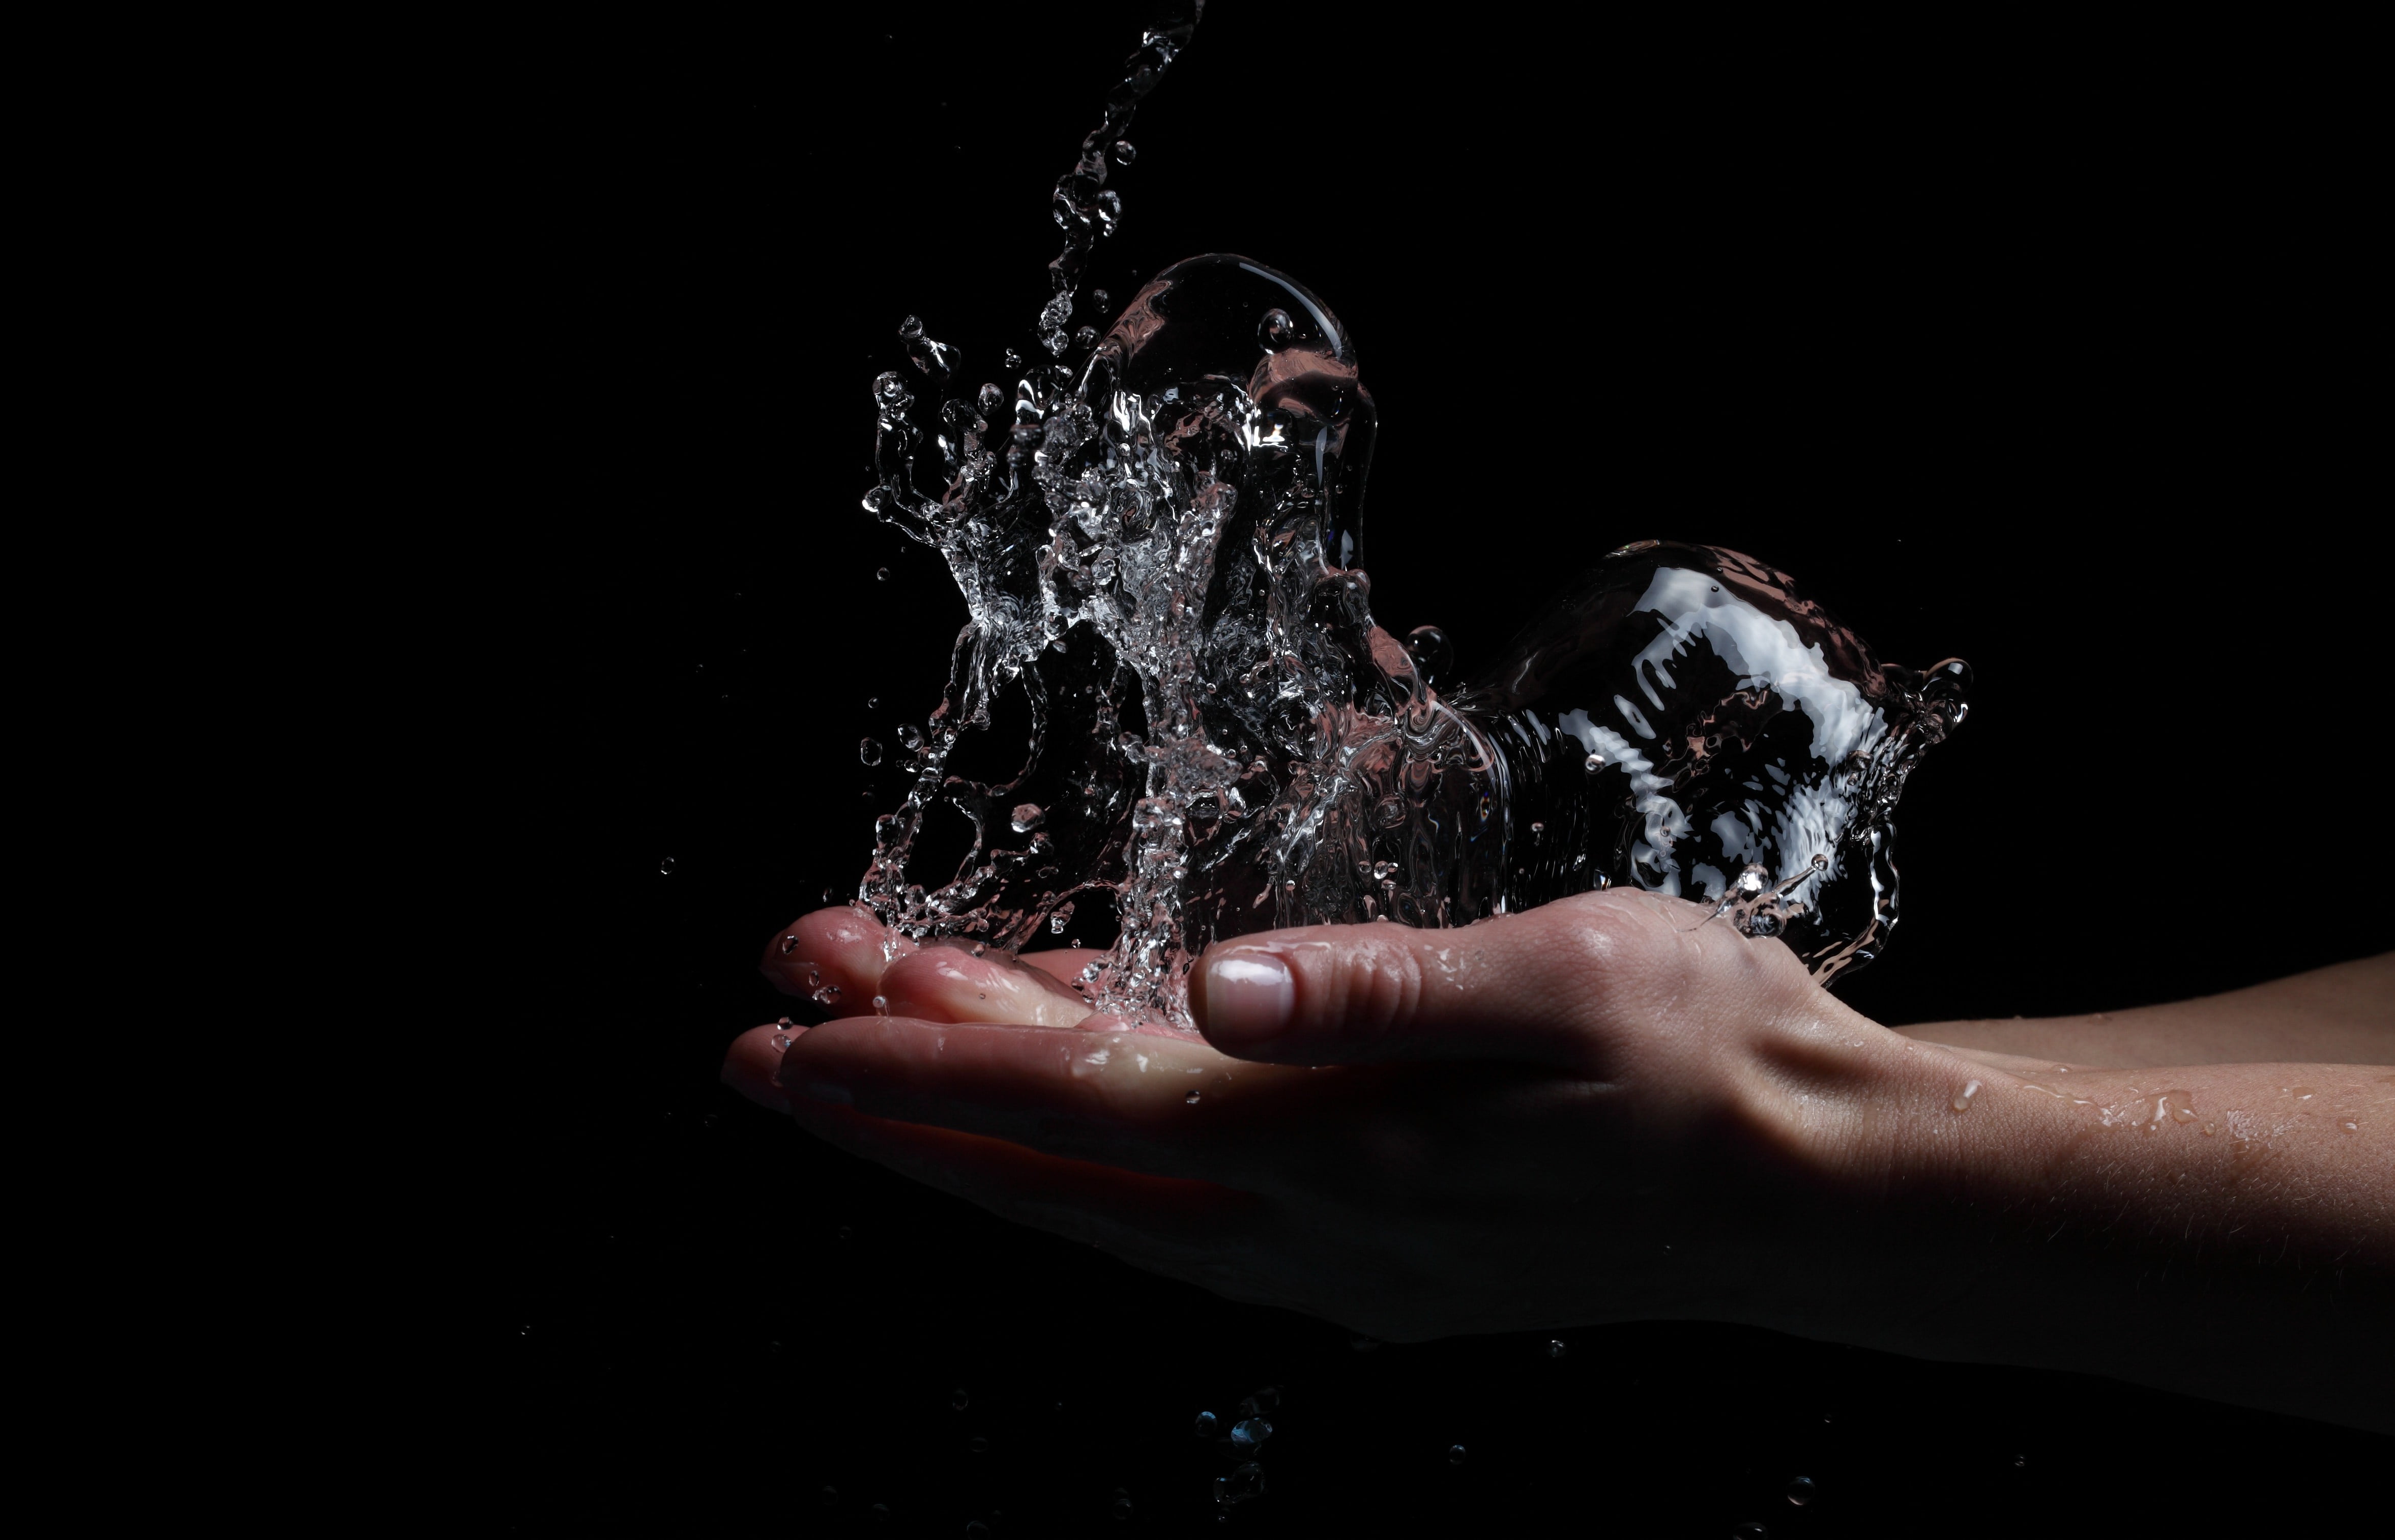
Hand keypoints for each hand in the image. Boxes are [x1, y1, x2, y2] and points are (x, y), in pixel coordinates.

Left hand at [723, 893, 1904, 1341]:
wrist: (1824, 1186)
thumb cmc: (1709, 1059)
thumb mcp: (1563, 979)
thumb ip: (1374, 992)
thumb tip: (1212, 986)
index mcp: (1338, 1145)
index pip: (1078, 1097)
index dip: (923, 1059)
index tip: (795, 1018)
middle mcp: (1310, 1227)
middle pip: (1054, 1166)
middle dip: (899, 1099)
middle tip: (771, 1034)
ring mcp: (1334, 1258)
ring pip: (1101, 1197)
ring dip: (979, 1126)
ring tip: (873, 1047)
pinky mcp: (1369, 1255)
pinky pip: (1178, 1207)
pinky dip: (1088, 1151)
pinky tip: (1061, 1093)